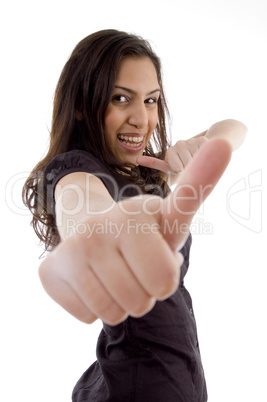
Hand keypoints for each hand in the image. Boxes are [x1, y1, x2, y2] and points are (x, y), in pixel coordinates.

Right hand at [39, 139, 230, 325]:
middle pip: (148, 296)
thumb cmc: (139, 237)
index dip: (203, 176)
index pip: (180, 208)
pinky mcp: (50, 270)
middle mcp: (104, 224)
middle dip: (147, 293)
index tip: (223, 146)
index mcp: (140, 212)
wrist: (88, 238)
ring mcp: (75, 246)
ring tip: (114, 276)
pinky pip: (90, 315)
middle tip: (136, 270)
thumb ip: (194, 194)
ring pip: (117, 311)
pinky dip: (94, 308)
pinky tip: (90, 282)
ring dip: (122, 303)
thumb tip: (222, 144)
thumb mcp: (169, 222)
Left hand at [137, 136, 208, 175]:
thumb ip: (156, 164)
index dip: (179, 170)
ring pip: (193, 159)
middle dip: (189, 169)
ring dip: (196, 164)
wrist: (203, 158)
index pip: (175, 166)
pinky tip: (202, 156)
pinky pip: (202, 153)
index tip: (179, 170)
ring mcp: (190, 142)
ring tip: (196, 163)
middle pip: (185, 164)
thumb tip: (136, 159)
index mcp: (170, 153)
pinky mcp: (201, 141)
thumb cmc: (184, 168)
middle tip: (190, 169)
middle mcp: (178, 145)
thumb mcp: (171, 169)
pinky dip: (203, 158)